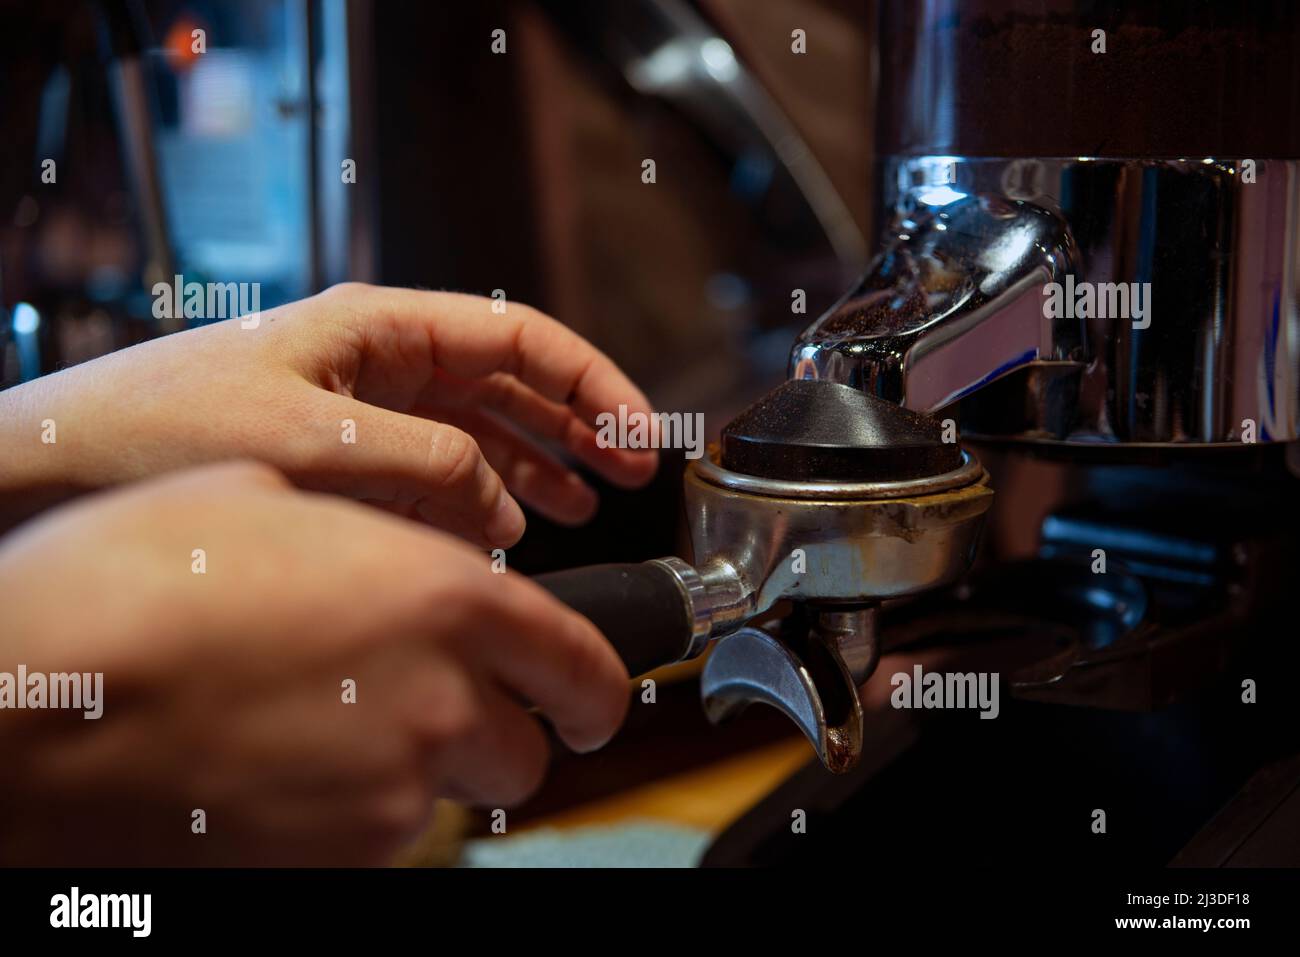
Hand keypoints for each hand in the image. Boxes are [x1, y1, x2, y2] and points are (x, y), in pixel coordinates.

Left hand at [0, 283, 657, 545]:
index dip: (592, 382)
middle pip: (508, 382)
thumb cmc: (159, 430)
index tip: (641, 433)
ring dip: (537, 462)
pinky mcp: (343, 453)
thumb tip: (503, 509)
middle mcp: (379, 360)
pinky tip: (508, 525)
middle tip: (629, 474)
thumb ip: (426, 468)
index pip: (519, 339)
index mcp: (378, 328)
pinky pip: (436, 467)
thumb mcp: (312, 443)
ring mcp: (363, 407)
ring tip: (585, 504)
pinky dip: (481, 495)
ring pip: (479, 427)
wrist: (57, 468)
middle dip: (575, 423)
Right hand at [0, 462, 629, 864]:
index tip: (591, 697)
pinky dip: (355, 805)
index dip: (597, 686)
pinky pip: (379, 833)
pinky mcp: (333, 857)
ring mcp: (387, 792)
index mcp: (443, 599)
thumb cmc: (131, 587)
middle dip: (504, 730)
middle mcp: (437, 701)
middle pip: (531, 748)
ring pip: (454, 793)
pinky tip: (287, 764)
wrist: (32, 705)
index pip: (584, 664)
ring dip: (424, 765)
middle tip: (451, 709)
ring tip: (335, 726)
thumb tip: (391, 550)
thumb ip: (372, 535)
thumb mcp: (266, 500)